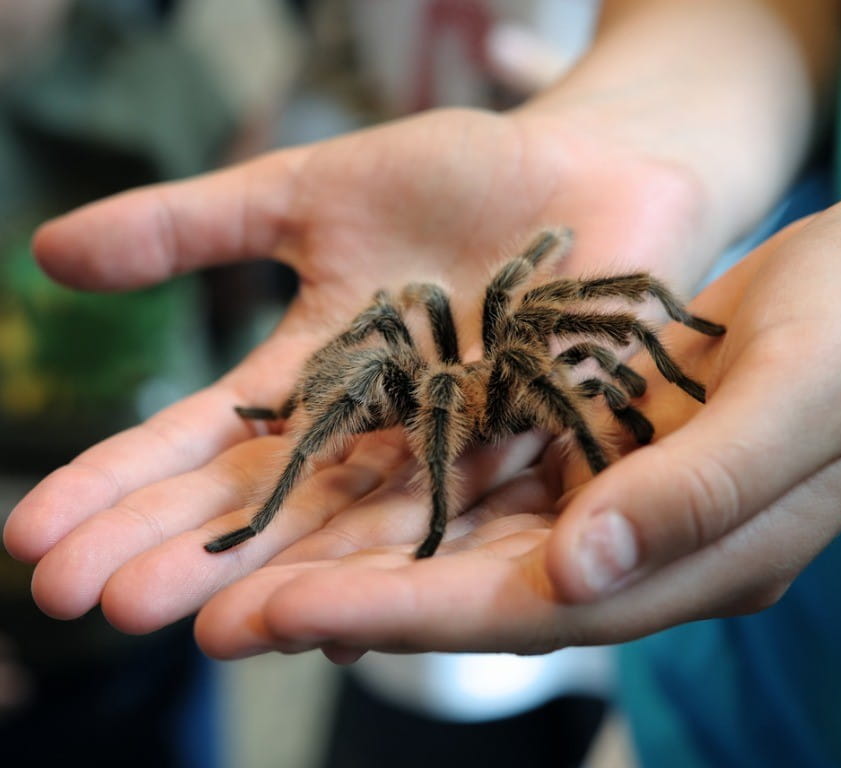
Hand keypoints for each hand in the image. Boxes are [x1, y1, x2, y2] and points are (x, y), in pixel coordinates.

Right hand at [2, 107, 708, 631]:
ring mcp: (452, 447)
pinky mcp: (532, 450)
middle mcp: (376, 429)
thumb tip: (48, 254)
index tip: (31, 537)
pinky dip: (409, 564)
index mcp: (317, 371)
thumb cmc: (462, 176)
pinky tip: (347, 623)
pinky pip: (469, 513)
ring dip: (279, 577)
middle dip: (178, 551)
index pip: (204, 441)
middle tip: (89, 603)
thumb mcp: (312, 191)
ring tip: (199, 629)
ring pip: (356, 525)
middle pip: (268, 501)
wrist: (594, 170)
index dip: (120, 487)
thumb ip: (197, 227)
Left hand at [185, 192, 840, 660]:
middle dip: (352, 600)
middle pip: (481, 587)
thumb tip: (582, 567)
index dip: (406, 614)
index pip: (533, 606)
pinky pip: (498, 474)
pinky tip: (344, 480)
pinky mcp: (608, 439)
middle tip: (221, 608)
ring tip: (249, 559)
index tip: (286, 614)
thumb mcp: (804, 397)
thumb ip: (699, 487)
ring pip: (475, 538)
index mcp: (701, 558)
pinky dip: (419, 483)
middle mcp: (647, 544)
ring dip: (366, 549)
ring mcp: (626, 495)